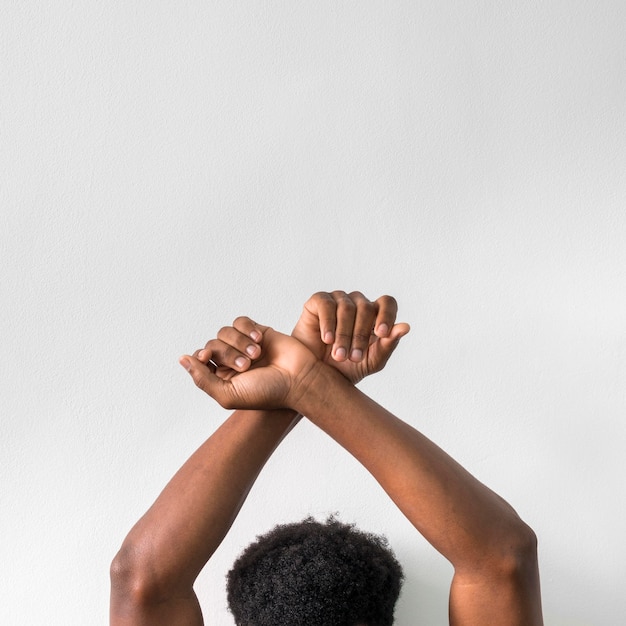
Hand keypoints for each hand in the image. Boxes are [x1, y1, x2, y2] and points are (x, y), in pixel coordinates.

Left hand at [180, 318, 320, 409]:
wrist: (300, 379)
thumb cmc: (268, 392)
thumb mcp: (228, 394)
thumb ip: (203, 379)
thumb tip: (182, 359)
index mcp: (222, 377)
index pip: (200, 360)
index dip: (201, 356)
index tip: (208, 358)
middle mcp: (231, 360)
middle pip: (213, 344)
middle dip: (227, 353)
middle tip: (247, 365)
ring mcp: (244, 345)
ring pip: (225, 331)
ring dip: (239, 342)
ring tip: (257, 354)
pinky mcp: (258, 331)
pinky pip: (240, 321)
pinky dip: (246, 329)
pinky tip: (259, 340)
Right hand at [291, 291, 409, 383]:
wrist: (314, 376)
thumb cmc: (345, 368)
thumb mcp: (371, 361)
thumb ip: (388, 344)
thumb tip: (405, 327)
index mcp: (374, 315)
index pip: (387, 303)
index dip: (387, 315)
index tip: (381, 333)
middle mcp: (357, 304)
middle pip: (366, 307)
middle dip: (360, 335)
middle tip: (354, 357)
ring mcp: (338, 300)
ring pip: (347, 307)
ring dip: (344, 334)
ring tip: (339, 355)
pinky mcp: (318, 300)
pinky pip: (326, 305)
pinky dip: (328, 323)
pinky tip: (327, 339)